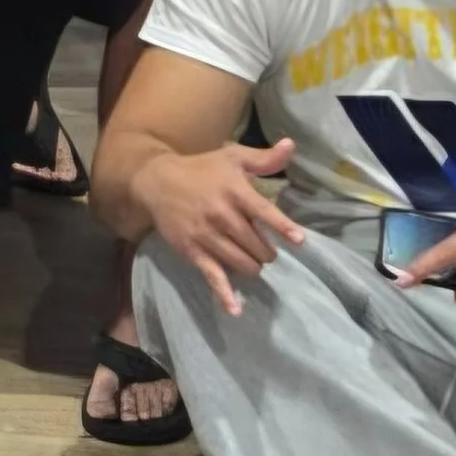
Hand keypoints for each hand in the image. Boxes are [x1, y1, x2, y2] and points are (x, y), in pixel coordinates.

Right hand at [137, 137, 305, 315]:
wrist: (156, 182)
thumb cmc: (201, 169)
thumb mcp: (232, 157)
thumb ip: (264, 158)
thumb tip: (291, 146)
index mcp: (234, 191)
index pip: (264, 212)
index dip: (283, 227)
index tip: (299, 241)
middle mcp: (222, 215)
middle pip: (257, 245)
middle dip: (266, 251)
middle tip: (264, 248)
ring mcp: (206, 236)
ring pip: (242, 263)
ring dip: (253, 266)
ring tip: (253, 261)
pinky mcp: (193, 251)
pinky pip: (213, 276)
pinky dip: (225, 294)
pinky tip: (235, 309)